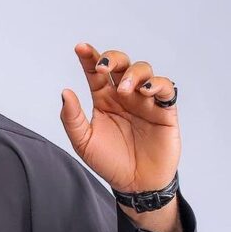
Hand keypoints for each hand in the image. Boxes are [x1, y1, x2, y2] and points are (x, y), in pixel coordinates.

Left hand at [59, 43, 180, 194]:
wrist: (135, 184)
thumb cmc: (110, 162)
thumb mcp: (84, 143)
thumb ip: (72, 119)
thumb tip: (65, 92)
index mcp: (104, 100)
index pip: (96, 73)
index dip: (89, 57)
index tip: (80, 47)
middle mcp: (124, 96)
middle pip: (121, 64)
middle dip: (113, 59)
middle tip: (102, 67)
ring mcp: (145, 101)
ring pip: (143, 71)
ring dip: (133, 74)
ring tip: (123, 90)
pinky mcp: (164, 110)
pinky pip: (165, 88)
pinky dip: (156, 84)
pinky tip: (144, 91)